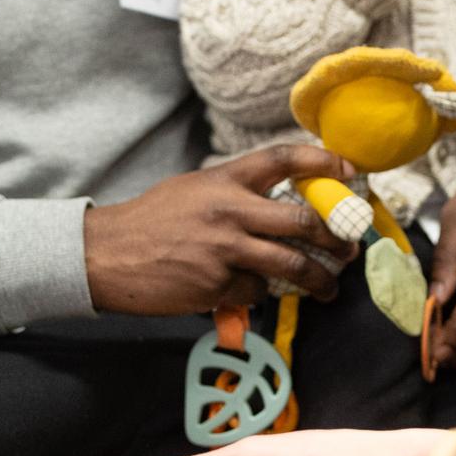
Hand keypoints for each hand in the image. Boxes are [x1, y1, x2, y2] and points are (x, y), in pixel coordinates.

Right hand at [85, 145, 355, 315]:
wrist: (105, 254)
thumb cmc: (151, 221)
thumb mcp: (194, 190)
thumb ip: (235, 195)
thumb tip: (280, 208)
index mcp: (225, 179)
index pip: (283, 160)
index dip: (322, 163)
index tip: (349, 171)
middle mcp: (229, 210)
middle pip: (302, 221)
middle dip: (335, 238)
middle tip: (349, 249)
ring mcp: (225, 249)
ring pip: (291, 265)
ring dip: (319, 280)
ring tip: (329, 288)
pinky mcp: (216, 285)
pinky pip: (256, 292)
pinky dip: (261, 295)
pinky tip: (254, 294)